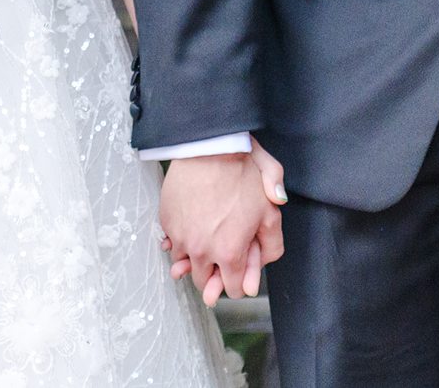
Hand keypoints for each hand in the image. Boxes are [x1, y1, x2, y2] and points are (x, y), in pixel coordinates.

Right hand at [158, 144, 286, 304]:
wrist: (209, 148)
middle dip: (216, 274)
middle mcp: (201, 252)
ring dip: (196, 259)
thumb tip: (263, 264)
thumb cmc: (241, 174)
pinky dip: (181, 241)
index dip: (242, 280)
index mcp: (230, 254)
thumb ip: (272, 243)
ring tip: (206, 241)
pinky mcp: (166, 223)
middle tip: (223, 256)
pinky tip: (192, 228)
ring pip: (186, 265)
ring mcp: (180, 238)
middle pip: (205, 283)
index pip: (235, 290)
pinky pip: (172, 244)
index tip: (242, 265)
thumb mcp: (270, 209)